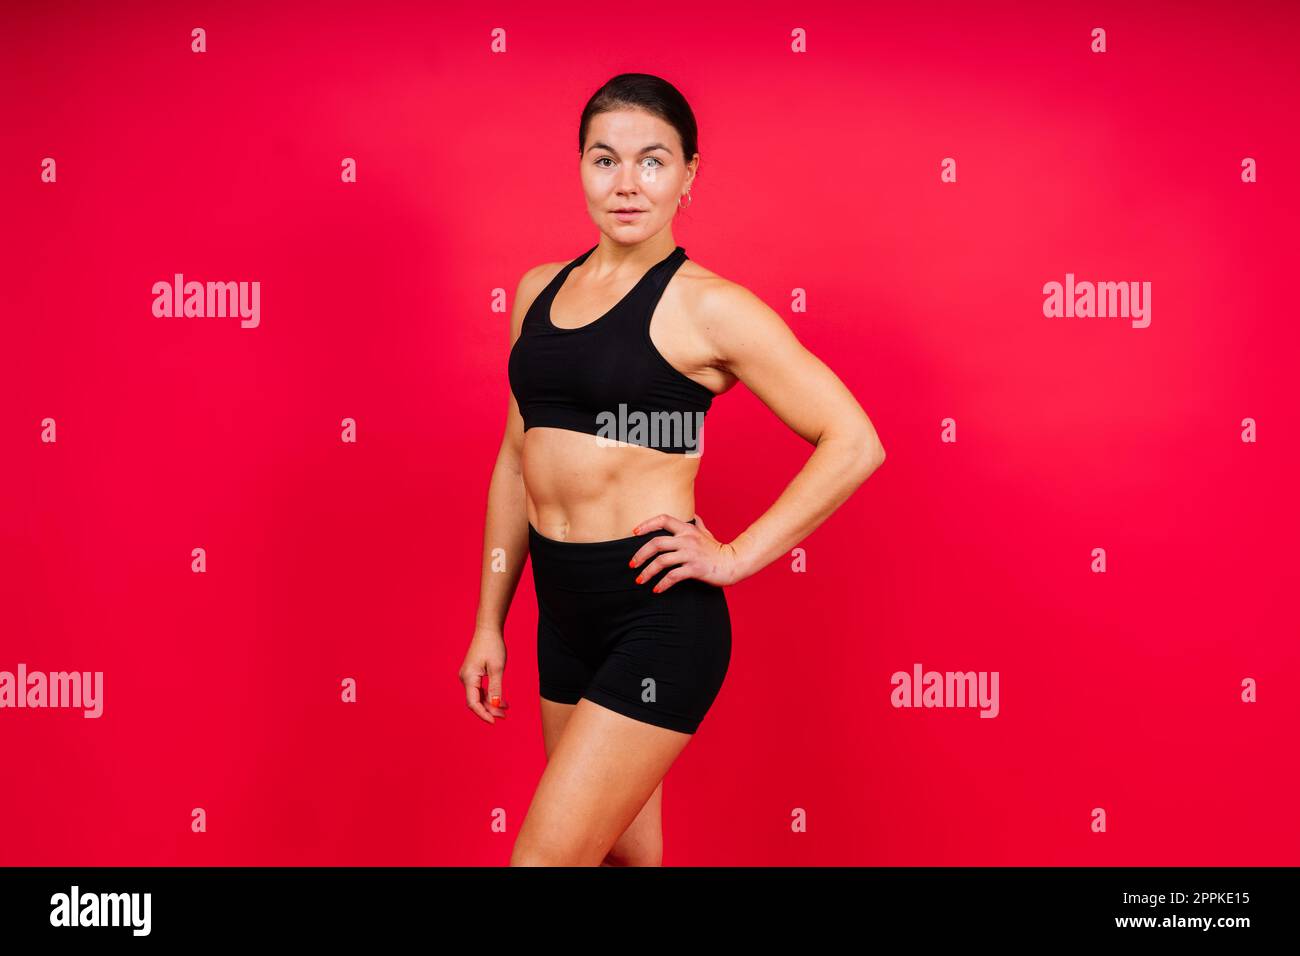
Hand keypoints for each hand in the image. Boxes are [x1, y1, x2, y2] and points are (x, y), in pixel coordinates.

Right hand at [459, 627, 509, 723]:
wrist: (488, 630)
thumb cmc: (493, 646)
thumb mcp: (497, 668)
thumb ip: (496, 688)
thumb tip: (495, 705)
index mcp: (468, 677)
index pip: (473, 703)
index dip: (483, 714)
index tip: (495, 722)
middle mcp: (465, 678)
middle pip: (475, 701)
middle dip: (489, 710)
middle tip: (504, 716)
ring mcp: (468, 676)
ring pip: (478, 696)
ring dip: (491, 703)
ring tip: (505, 709)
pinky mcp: (472, 674)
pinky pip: (479, 689)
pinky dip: (489, 696)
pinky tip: (502, 700)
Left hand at [628, 513, 745, 591]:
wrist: (733, 563)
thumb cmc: (717, 550)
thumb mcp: (707, 533)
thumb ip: (698, 524)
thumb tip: (694, 516)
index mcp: (687, 529)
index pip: (663, 519)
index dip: (646, 524)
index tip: (634, 533)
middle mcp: (687, 539)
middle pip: (656, 543)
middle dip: (640, 555)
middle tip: (632, 565)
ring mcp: (690, 554)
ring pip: (661, 561)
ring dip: (647, 572)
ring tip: (639, 580)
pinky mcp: (695, 569)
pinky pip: (673, 576)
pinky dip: (662, 584)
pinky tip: (656, 589)